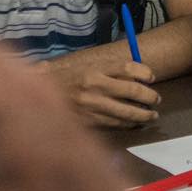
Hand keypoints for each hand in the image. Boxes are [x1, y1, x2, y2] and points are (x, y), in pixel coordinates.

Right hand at [42, 55, 159, 127]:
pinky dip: (126, 125)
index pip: (128, 67)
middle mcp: (93, 86)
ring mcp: (89, 105)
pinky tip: (133, 124)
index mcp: (94, 68)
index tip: (152, 78)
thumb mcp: (87, 66)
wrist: (34, 95)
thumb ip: (110, 70)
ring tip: (151, 116)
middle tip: (157, 100)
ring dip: (142, 115)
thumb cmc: (65, 78)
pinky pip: (112, 124)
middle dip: (149, 97)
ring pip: (125, 112)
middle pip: (132, 91)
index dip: (145, 73)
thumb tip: (138, 76)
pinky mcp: (85, 121)